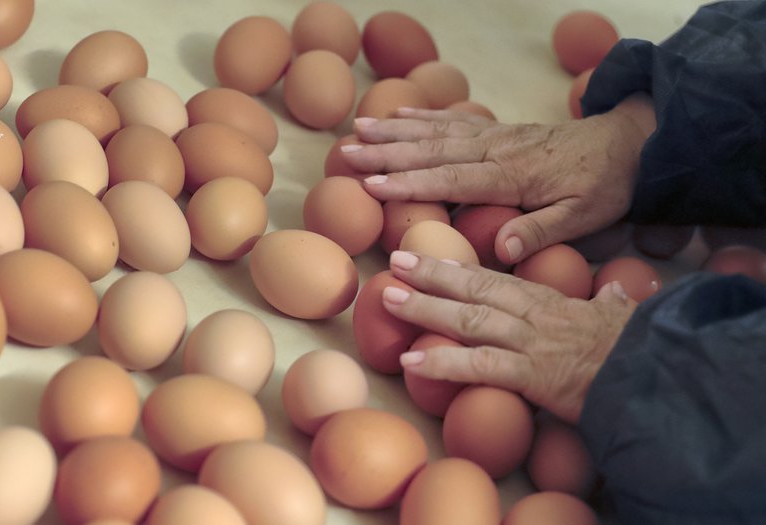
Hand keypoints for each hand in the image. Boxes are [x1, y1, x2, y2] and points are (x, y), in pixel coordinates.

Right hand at [343, 94, 654, 263]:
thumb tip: (501, 252)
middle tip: (347, 154)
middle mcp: (496, 150)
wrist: (629, 144)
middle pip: (432, 150)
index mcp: (511, 176)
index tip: (371, 184)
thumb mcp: (583, 217)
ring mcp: (496, 135)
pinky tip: (400, 115)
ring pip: (437, 131)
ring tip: (359, 129)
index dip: (409, 182)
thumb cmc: (604, 187)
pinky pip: (455, 120)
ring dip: (395, 131)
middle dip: (387, 153)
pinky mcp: (499, 130)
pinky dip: (424, 116)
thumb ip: (541, 231)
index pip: (450, 178)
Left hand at [382, 250, 637, 423]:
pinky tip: (412, 361)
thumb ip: (609, 300)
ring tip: (389, 299)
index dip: (456, 268)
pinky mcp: (530, 374)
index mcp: (546, 302)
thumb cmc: (636, 348)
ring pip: (469, 318)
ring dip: (426, 308)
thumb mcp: (620, 317)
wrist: (656, 374)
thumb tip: (612, 288)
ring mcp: (528, 342)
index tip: (425, 258)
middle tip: (394, 262)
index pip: (494, 278)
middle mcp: (530, 315)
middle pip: (473, 288)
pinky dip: (444, 361)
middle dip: (430, 275)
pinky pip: (480, 365)